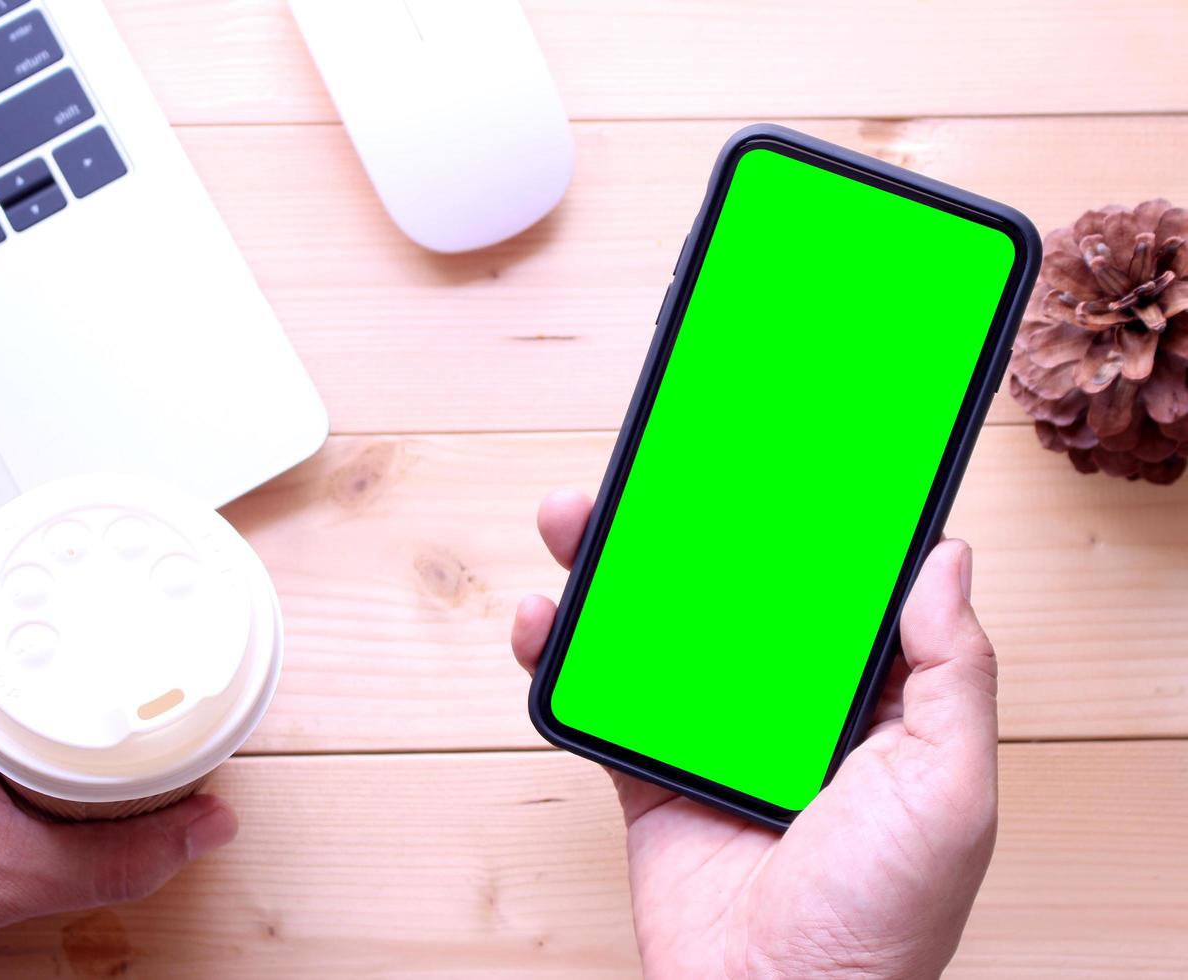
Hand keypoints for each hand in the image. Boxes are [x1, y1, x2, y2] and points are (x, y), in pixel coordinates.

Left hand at [0, 557, 239, 978]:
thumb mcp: (5, 873)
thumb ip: (119, 856)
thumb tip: (204, 826)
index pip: (14, 545)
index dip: (88, 533)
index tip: (143, 539)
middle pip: (7, 563)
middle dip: (84, 574)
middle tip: (148, 593)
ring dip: (50, 610)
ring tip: (115, 632)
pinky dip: (15, 644)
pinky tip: (56, 679)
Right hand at [512, 491, 997, 979]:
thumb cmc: (881, 918)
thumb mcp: (947, 790)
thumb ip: (954, 675)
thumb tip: (947, 560)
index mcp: (861, 697)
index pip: (827, 586)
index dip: (797, 520)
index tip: (765, 455)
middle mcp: (781, 704)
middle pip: (724, 590)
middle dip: (681, 526)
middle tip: (649, 471)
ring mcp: (708, 733)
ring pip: (651, 629)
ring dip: (606, 572)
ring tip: (574, 521)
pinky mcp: (646, 769)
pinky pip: (598, 699)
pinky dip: (560, 655)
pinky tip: (541, 621)